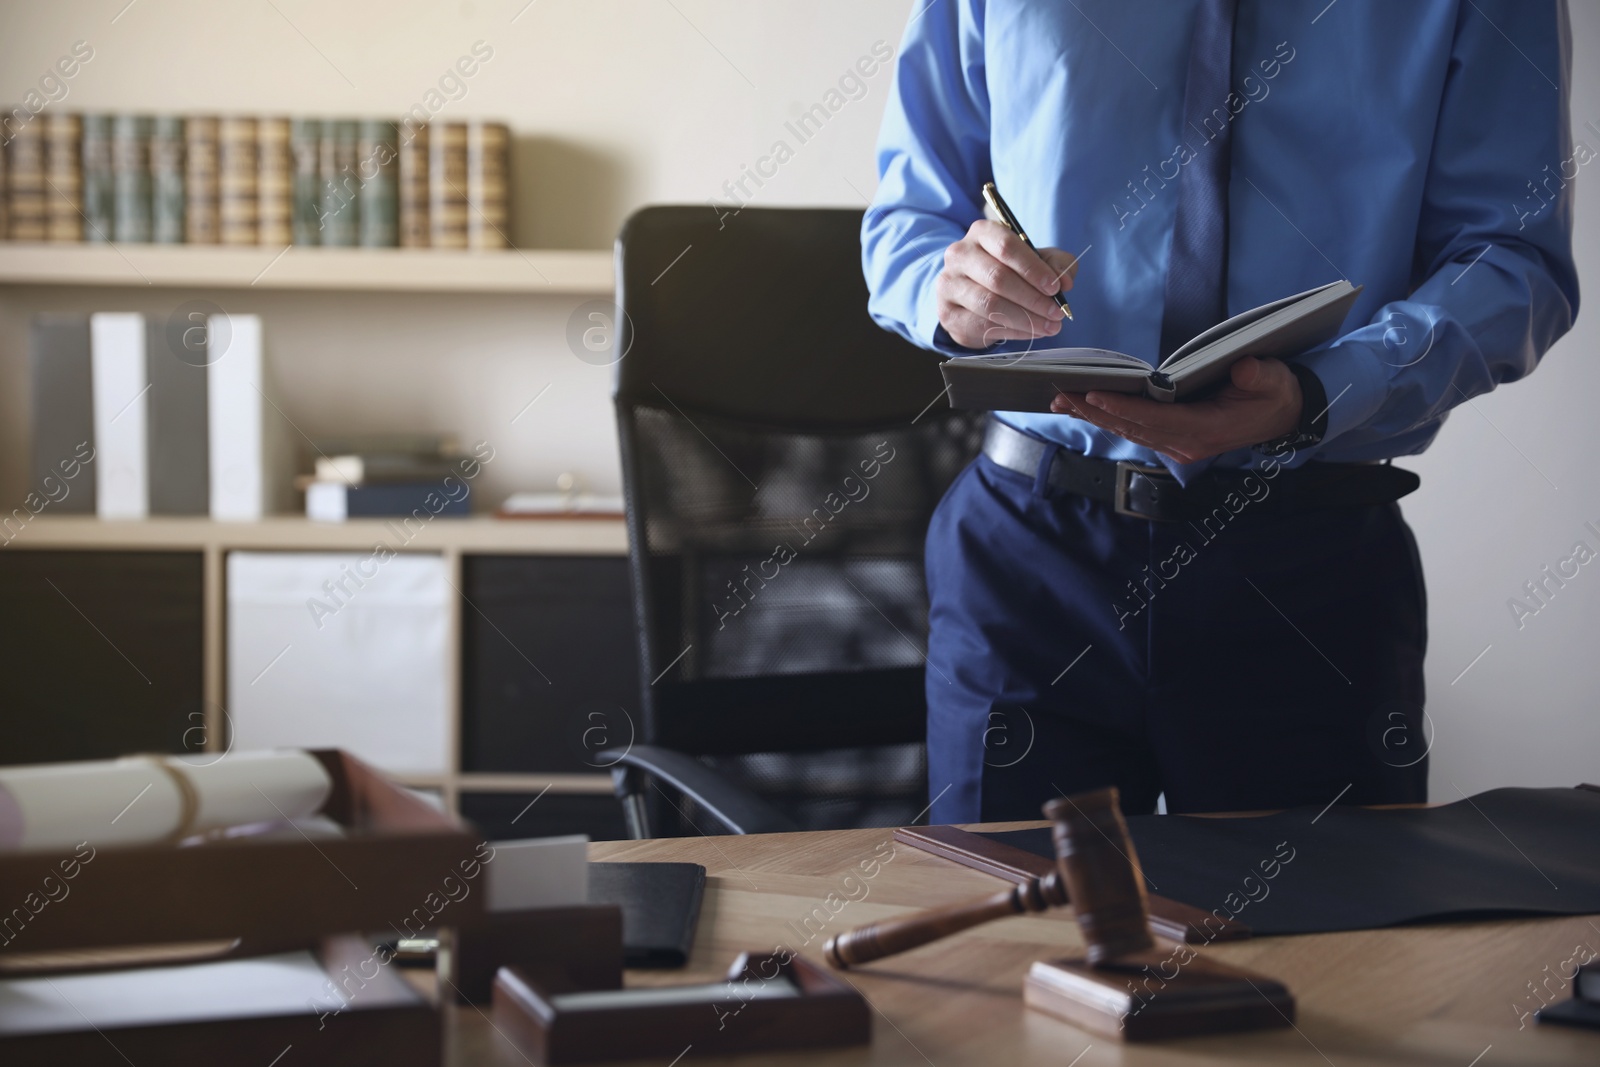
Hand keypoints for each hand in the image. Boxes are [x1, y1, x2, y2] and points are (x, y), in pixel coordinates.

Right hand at [937, 220, 1077, 348]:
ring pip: (990, 305)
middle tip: (1056, 313)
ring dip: (1025, 319)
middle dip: (1033, 299)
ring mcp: (949, 284)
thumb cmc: (1007, 270)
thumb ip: (1056, 264)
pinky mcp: (948, 313)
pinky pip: (982, 325)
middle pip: (998, 278)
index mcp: (982, 232)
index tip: (1055, 287)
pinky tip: (1029, 332)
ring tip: (1049, 326)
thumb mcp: (1034, 259)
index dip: (1033, 269)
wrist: (970, 291)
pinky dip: (1012, 331)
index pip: (1007, 247)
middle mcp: (959, 255)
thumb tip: (1066, 281)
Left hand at [1051, 356, 1301, 463]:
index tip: (1093, 395)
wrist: (1283, 416)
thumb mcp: (1275, 380)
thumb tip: (1243, 369)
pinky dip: (1109, 417)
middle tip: (1060, 396)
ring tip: (1061, 401)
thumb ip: (1259, 375)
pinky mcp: (1173, 440)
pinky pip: (1135, 430)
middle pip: (1132, 427)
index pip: (1156, 420)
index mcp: (1207, 430)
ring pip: (1129, 431)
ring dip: (1094, 416)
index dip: (1123, 407)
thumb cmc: (1275, 393)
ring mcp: (1178, 446)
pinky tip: (1085, 407)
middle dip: (1094, 412)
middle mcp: (1186, 444)